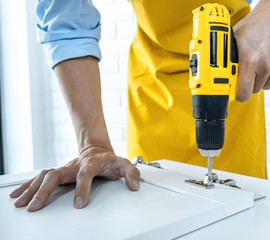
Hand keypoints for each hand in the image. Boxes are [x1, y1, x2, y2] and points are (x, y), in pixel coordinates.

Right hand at [9, 146, 139, 211]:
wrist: (97, 150)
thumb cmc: (109, 160)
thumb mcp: (124, 164)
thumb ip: (131, 174)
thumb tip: (134, 186)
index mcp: (91, 163)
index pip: (85, 175)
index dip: (82, 188)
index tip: (79, 203)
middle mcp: (74, 165)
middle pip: (56, 175)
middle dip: (44, 191)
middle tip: (36, 206)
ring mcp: (64, 168)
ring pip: (44, 176)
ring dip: (32, 189)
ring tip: (21, 203)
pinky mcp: (58, 171)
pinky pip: (39, 177)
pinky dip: (28, 186)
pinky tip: (18, 195)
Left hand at [233, 0, 269, 101]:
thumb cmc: (258, 22)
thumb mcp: (236, 38)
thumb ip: (230, 58)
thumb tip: (222, 72)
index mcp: (250, 59)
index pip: (243, 93)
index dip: (238, 95)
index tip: (236, 93)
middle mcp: (266, 64)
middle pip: (254, 90)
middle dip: (249, 83)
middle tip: (247, 72)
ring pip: (266, 85)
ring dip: (261, 78)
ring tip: (259, 63)